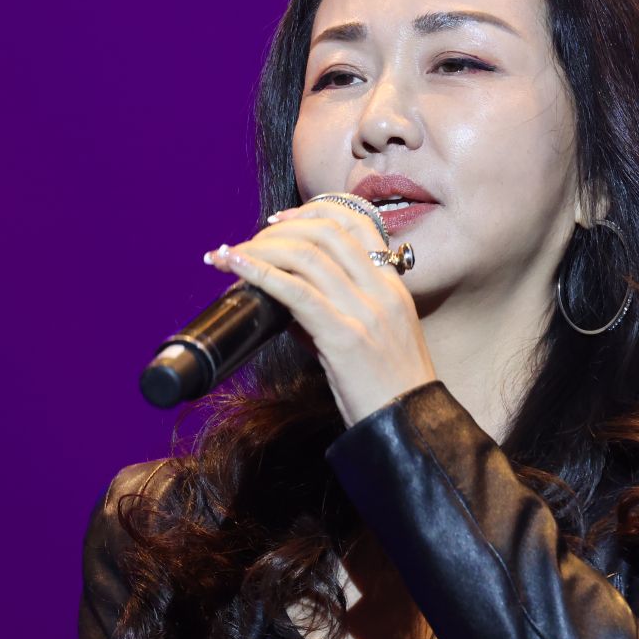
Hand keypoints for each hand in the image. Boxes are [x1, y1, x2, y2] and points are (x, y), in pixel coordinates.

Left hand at [203, 201, 437, 427]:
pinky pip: (296, 292)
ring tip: (228, 255)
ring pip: (306, 256)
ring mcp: (364, 312)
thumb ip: (336, 313)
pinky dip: (260, 273)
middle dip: (279, 229)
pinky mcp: (344, 337)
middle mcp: (382, 291)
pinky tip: (236, 267)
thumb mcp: (372, 339)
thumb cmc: (388, 390)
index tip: (280, 220)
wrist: (410, 427)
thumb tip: (286, 300)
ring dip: (259, 249)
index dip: (314, 211)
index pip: (356, 224)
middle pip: (325, 232)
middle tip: (248, 241)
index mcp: (394, 287)